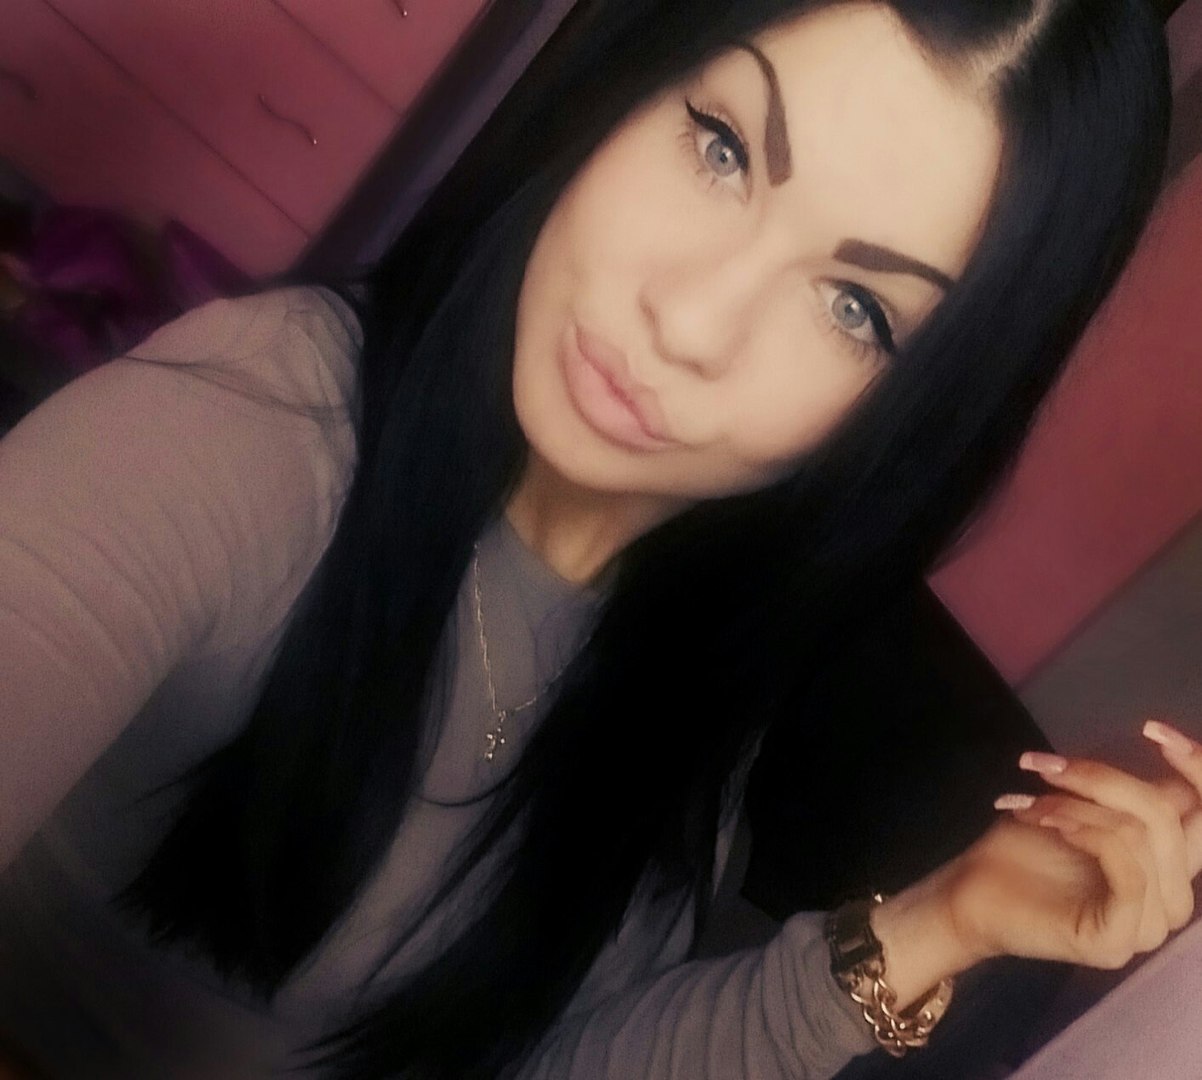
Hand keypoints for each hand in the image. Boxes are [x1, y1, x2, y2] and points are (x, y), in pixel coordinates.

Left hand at [952, 720, 1201, 970]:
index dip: (1197, 767)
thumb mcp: (1083, 808)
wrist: (971, 894)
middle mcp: (1172, 900)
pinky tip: (1048, 823)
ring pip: (1142, 836)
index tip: (1153, 731)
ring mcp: (1149, 927)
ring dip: (1078, 805)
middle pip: (1168, 814)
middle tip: (1046, 766)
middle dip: (1102, 778)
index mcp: (1169, 867)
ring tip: (1032, 802)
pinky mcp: (1119, 941)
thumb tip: (1175, 757)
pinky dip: (1086, 833)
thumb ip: (1134, 797)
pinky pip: (1128, 871)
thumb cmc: (1025, 848)